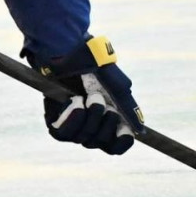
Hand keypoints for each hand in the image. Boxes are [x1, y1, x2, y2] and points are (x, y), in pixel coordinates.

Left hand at [36, 36, 140, 155]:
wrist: (68, 50)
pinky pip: (63, 134)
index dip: (121, 142)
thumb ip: (129, 108)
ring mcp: (72, 124)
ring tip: (89, 95)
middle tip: (103, 100)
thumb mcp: (116, 86)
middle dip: (106, 121)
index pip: (115, 146)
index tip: (125, 131)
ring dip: (91, 115)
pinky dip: (73, 117)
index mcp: (108, 119)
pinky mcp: (54, 121)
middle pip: (102, 143)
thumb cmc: (93, 64)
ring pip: (84, 139)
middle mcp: (90, 125)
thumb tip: (140, 131)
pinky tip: (74, 100)